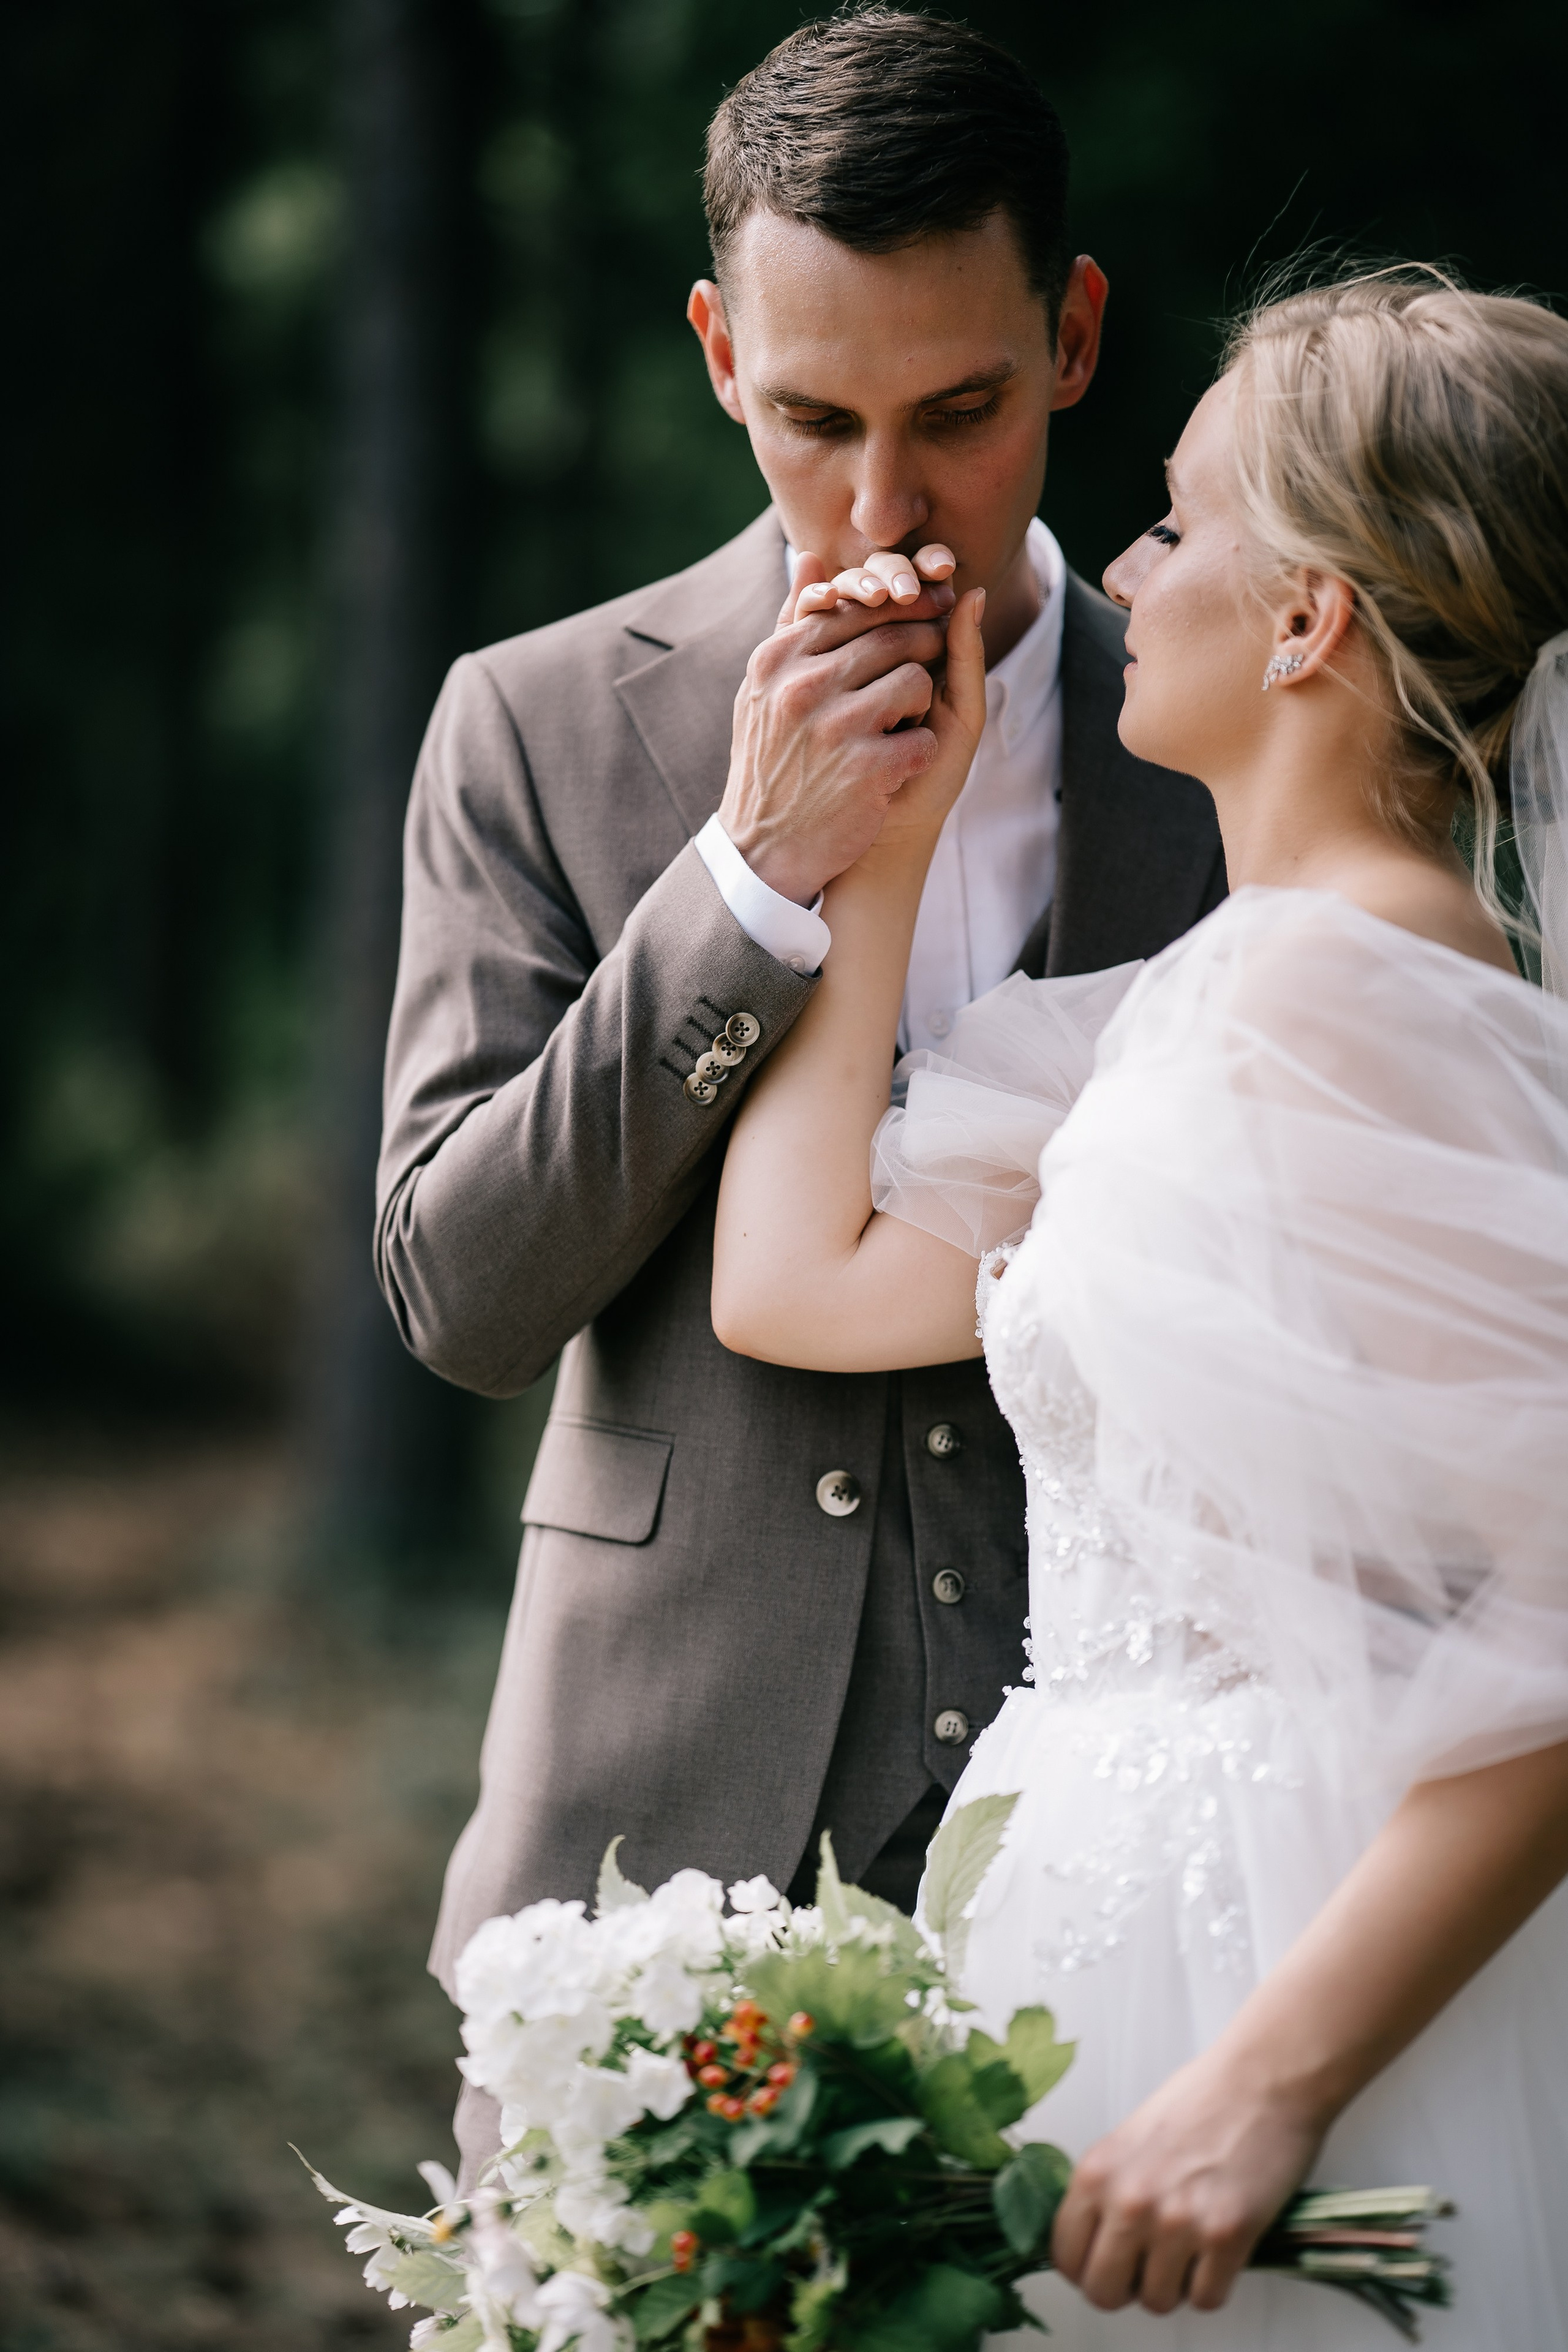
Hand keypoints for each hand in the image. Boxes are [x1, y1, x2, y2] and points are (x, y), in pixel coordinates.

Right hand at [717, 547, 963, 905]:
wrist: (764, 850)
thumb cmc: (772, 762)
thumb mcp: (765, 688)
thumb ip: (793, 623)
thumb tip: (813, 560)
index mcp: (778, 659)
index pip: (854, 609)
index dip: (897, 610)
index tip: (923, 615)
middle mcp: (802, 686)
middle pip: (892, 638)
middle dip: (923, 646)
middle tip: (932, 664)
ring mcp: (834, 727)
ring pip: (915, 681)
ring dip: (921, 704)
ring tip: (905, 723)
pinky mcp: (866, 770)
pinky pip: (923, 740)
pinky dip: (920, 754)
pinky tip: (901, 767)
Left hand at [1050, 2048, 1324, 2314]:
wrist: (1264, 2078)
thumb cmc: (1203, 2099)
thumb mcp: (1130, 2139)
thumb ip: (1108, 2189)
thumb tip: (1097, 2240)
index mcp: (1096, 2172)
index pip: (1065, 2256)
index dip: (1085, 2270)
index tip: (1104, 2266)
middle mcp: (1130, 2201)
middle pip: (1103, 2292)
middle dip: (1124, 2289)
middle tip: (1146, 2269)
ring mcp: (1177, 2222)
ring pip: (1157, 2302)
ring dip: (1174, 2286)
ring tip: (1189, 2250)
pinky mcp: (1226, 2237)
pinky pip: (1206, 2299)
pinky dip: (1212, 2286)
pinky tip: (1218, 2253)